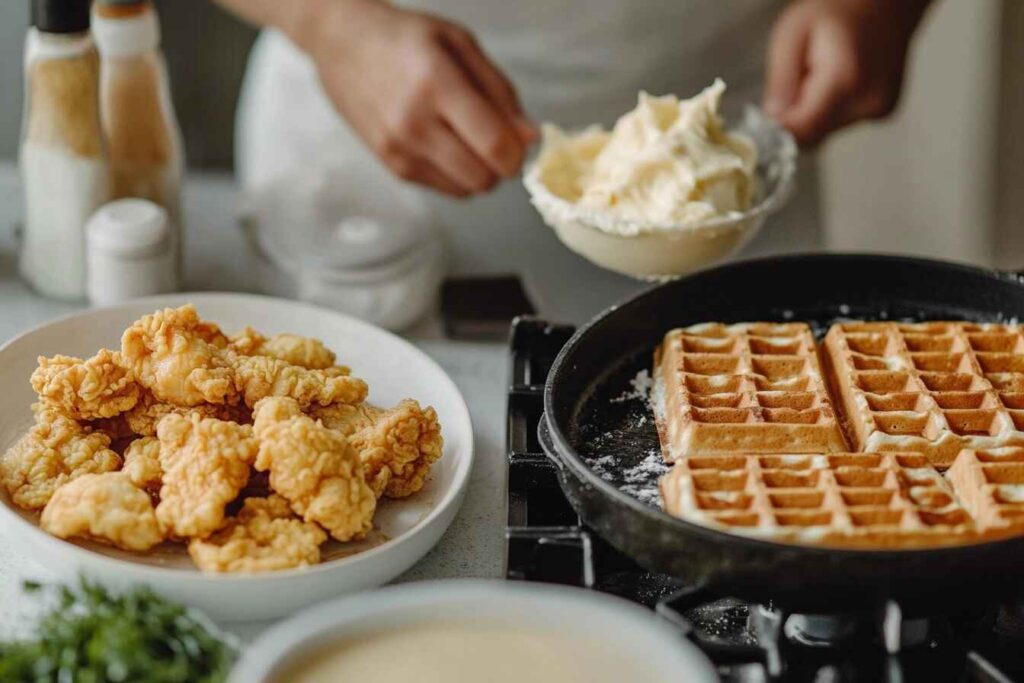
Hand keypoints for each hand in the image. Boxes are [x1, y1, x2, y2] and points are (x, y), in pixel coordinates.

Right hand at [298, 0, 535, 196]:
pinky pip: (444, 189)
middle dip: (500, 166)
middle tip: (495, 140)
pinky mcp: (391, 164)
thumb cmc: (406, 38)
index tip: (519, 145)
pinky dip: (456, 175)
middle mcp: (414, 122)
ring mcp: (399, 148)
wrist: (342, 42)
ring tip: (468, 139)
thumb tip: (528, 138)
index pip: (494, 146)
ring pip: (466, 190)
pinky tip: (445, 144)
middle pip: (483, 178)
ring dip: (479, 173)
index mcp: (437, 84)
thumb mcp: (460, 45)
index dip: (517, 155)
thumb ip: (500, 92)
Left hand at [763, 0, 929, 146]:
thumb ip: (781, 80)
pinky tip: (839, 78)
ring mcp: (880, 109)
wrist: (884, 1)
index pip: (803, 132)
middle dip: (797, 115)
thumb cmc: (835, 11)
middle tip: (801, 78)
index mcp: (845, 81)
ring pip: (826, 131)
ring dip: (814, 110)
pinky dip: (832, 107)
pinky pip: (842, 122)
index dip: (779, 130)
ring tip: (823, 73)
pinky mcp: (884, 112)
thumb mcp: (792, 34)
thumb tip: (773, 118)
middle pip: (813, 135)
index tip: (765, 117)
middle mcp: (868, 101)